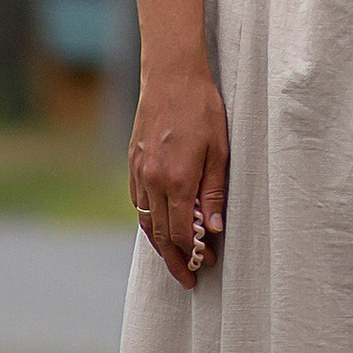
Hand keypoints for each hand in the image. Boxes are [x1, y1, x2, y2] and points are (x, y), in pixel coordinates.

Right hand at [130, 64, 228, 291]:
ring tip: (174, 259)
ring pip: (146, 220)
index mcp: (176, 181)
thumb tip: (214, 231)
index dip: (192, 255)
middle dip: (174, 259)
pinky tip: (159, 224)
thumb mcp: (219, 149)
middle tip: (187, 279)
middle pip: (161, 234)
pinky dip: (148, 220)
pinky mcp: (133, 161)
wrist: (170, 73)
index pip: (181, 233)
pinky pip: (138, 201)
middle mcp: (153, 181)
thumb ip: (214, 192)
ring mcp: (139, 171)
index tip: (203, 268)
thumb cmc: (201, 107)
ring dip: (159, 244)